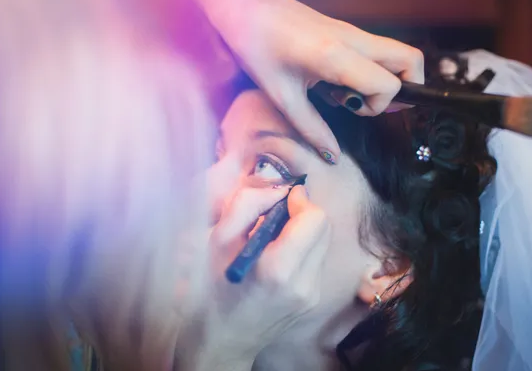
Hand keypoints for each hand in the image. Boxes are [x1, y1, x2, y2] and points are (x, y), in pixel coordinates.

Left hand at [176, 0, 423, 162]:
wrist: (246, 8)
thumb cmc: (258, 50)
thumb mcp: (281, 97)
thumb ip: (311, 129)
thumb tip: (333, 157)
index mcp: (335, 56)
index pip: (388, 83)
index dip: (380, 105)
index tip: (353, 111)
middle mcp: (353, 39)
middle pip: (410, 58)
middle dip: (406, 87)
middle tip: (373, 106)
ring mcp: (353, 31)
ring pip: (396, 52)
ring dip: (386, 79)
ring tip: (350, 95)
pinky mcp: (347, 29)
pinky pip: (377, 50)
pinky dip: (372, 70)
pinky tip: (338, 82)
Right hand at [177, 185, 329, 369]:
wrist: (218, 341)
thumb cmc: (208, 289)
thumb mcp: (216, 241)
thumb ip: (247, 205)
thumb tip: (277, 190)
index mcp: (277, 270)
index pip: (314, 218)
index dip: (299, 199)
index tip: (279, 198)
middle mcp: (303, 284)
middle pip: (323, 227)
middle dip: (302, 212)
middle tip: (274, 214)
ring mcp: (310, 295)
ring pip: (322, 242)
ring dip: (303, 230)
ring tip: (273, 237)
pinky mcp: (311, 301)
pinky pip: (315, 260)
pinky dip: (301, 249)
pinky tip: (276, 256)